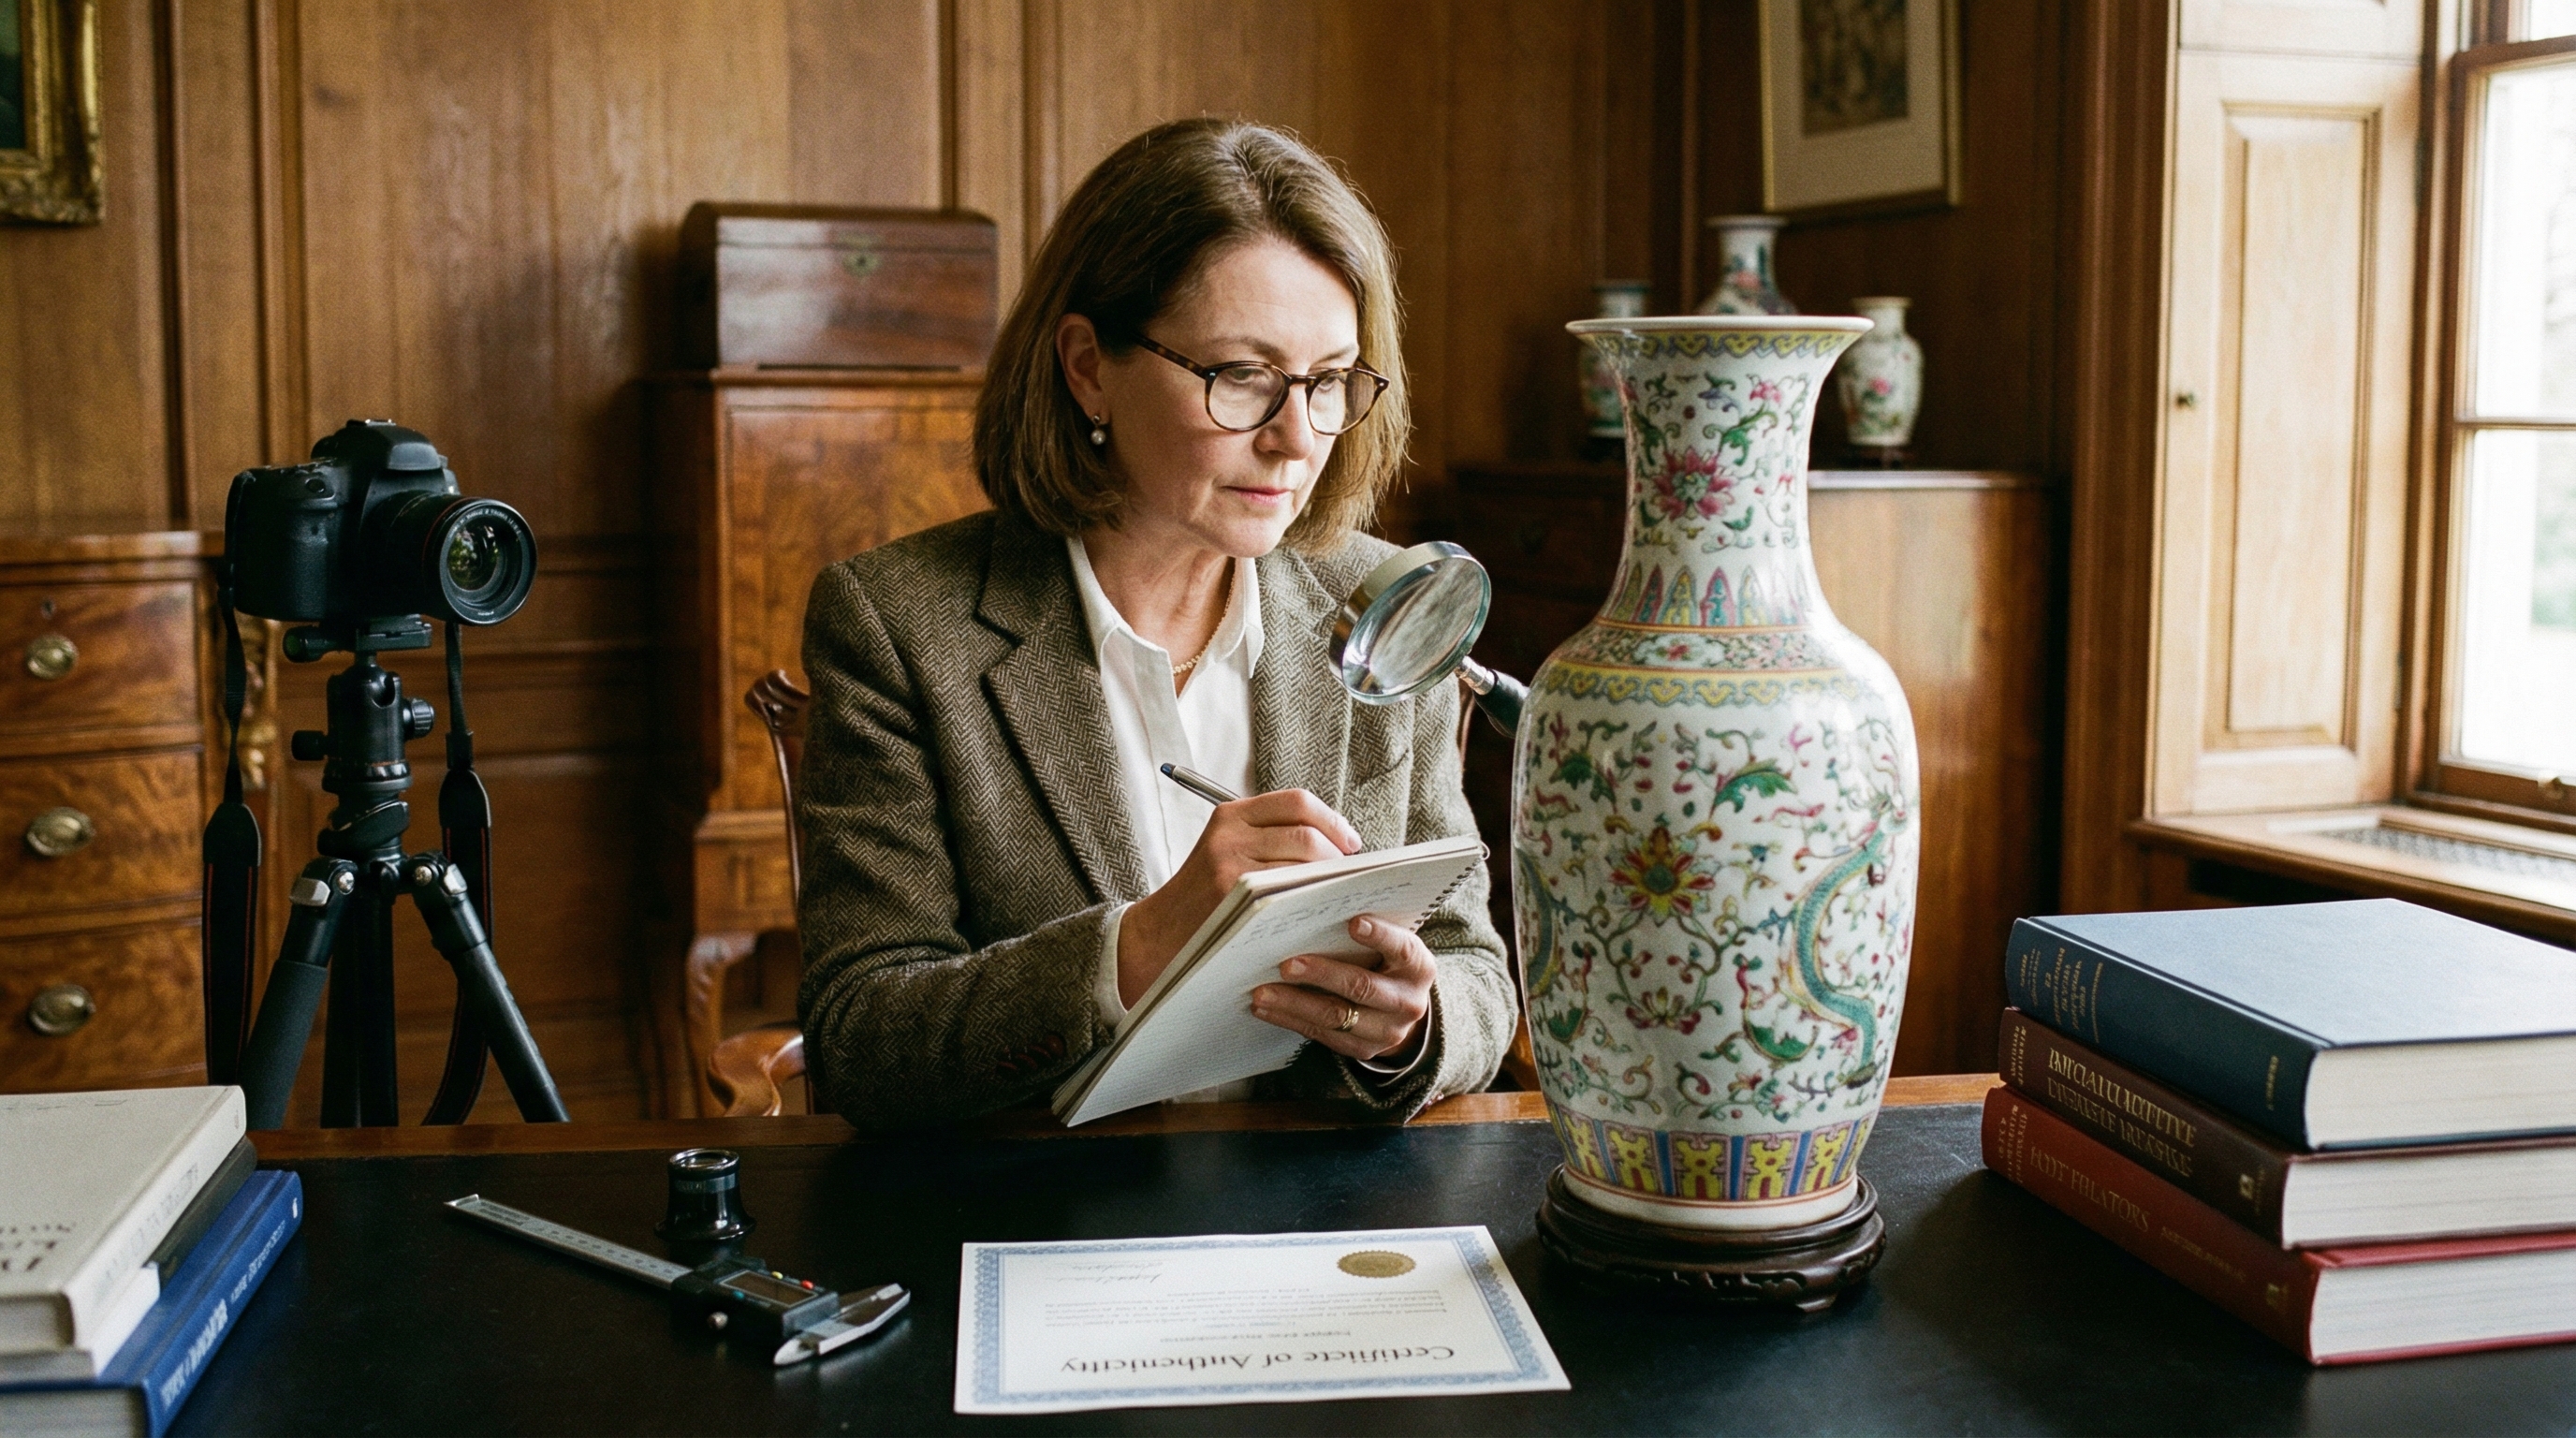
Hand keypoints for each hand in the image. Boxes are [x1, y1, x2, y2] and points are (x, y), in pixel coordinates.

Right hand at [1117, 789, 1360, 1005]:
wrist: (1158, 934)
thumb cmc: (1204, 896)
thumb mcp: (1225, 850)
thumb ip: (1269, 837)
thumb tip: (1337, 842)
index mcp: (1231, 816)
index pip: (1297, 802)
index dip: (1332, 820)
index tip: (1350, 842)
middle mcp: (1229, 835)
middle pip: (1306, 833)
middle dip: (1337, 854)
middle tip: (1348, 875)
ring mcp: (1230, 866)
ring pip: (1303, 863)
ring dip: (1329, 880)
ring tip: (1335, 894)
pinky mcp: (1233, 896)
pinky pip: (1290, 892)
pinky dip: (1313, 900)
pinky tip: (1318, 911)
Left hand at [1251, 915, 1434, 1063]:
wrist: (1400, 1009)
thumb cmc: (1386, 961)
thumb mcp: (1389, 944)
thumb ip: (1366, 926)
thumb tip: (1315, 900)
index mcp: (1419, 966)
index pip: (1402, 948)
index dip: (1379, 935)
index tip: (1353, 922)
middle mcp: (1408, 1001)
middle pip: (1362, 987)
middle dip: (1321, 974)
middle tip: (1286, 963)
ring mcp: (1387, 1031)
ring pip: (1336, 1017)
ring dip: (1294, 1003)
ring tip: (1262, 992)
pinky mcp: (1363, 1049)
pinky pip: (1321, 1035)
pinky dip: (1289, 1019)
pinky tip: (1265, 1008)